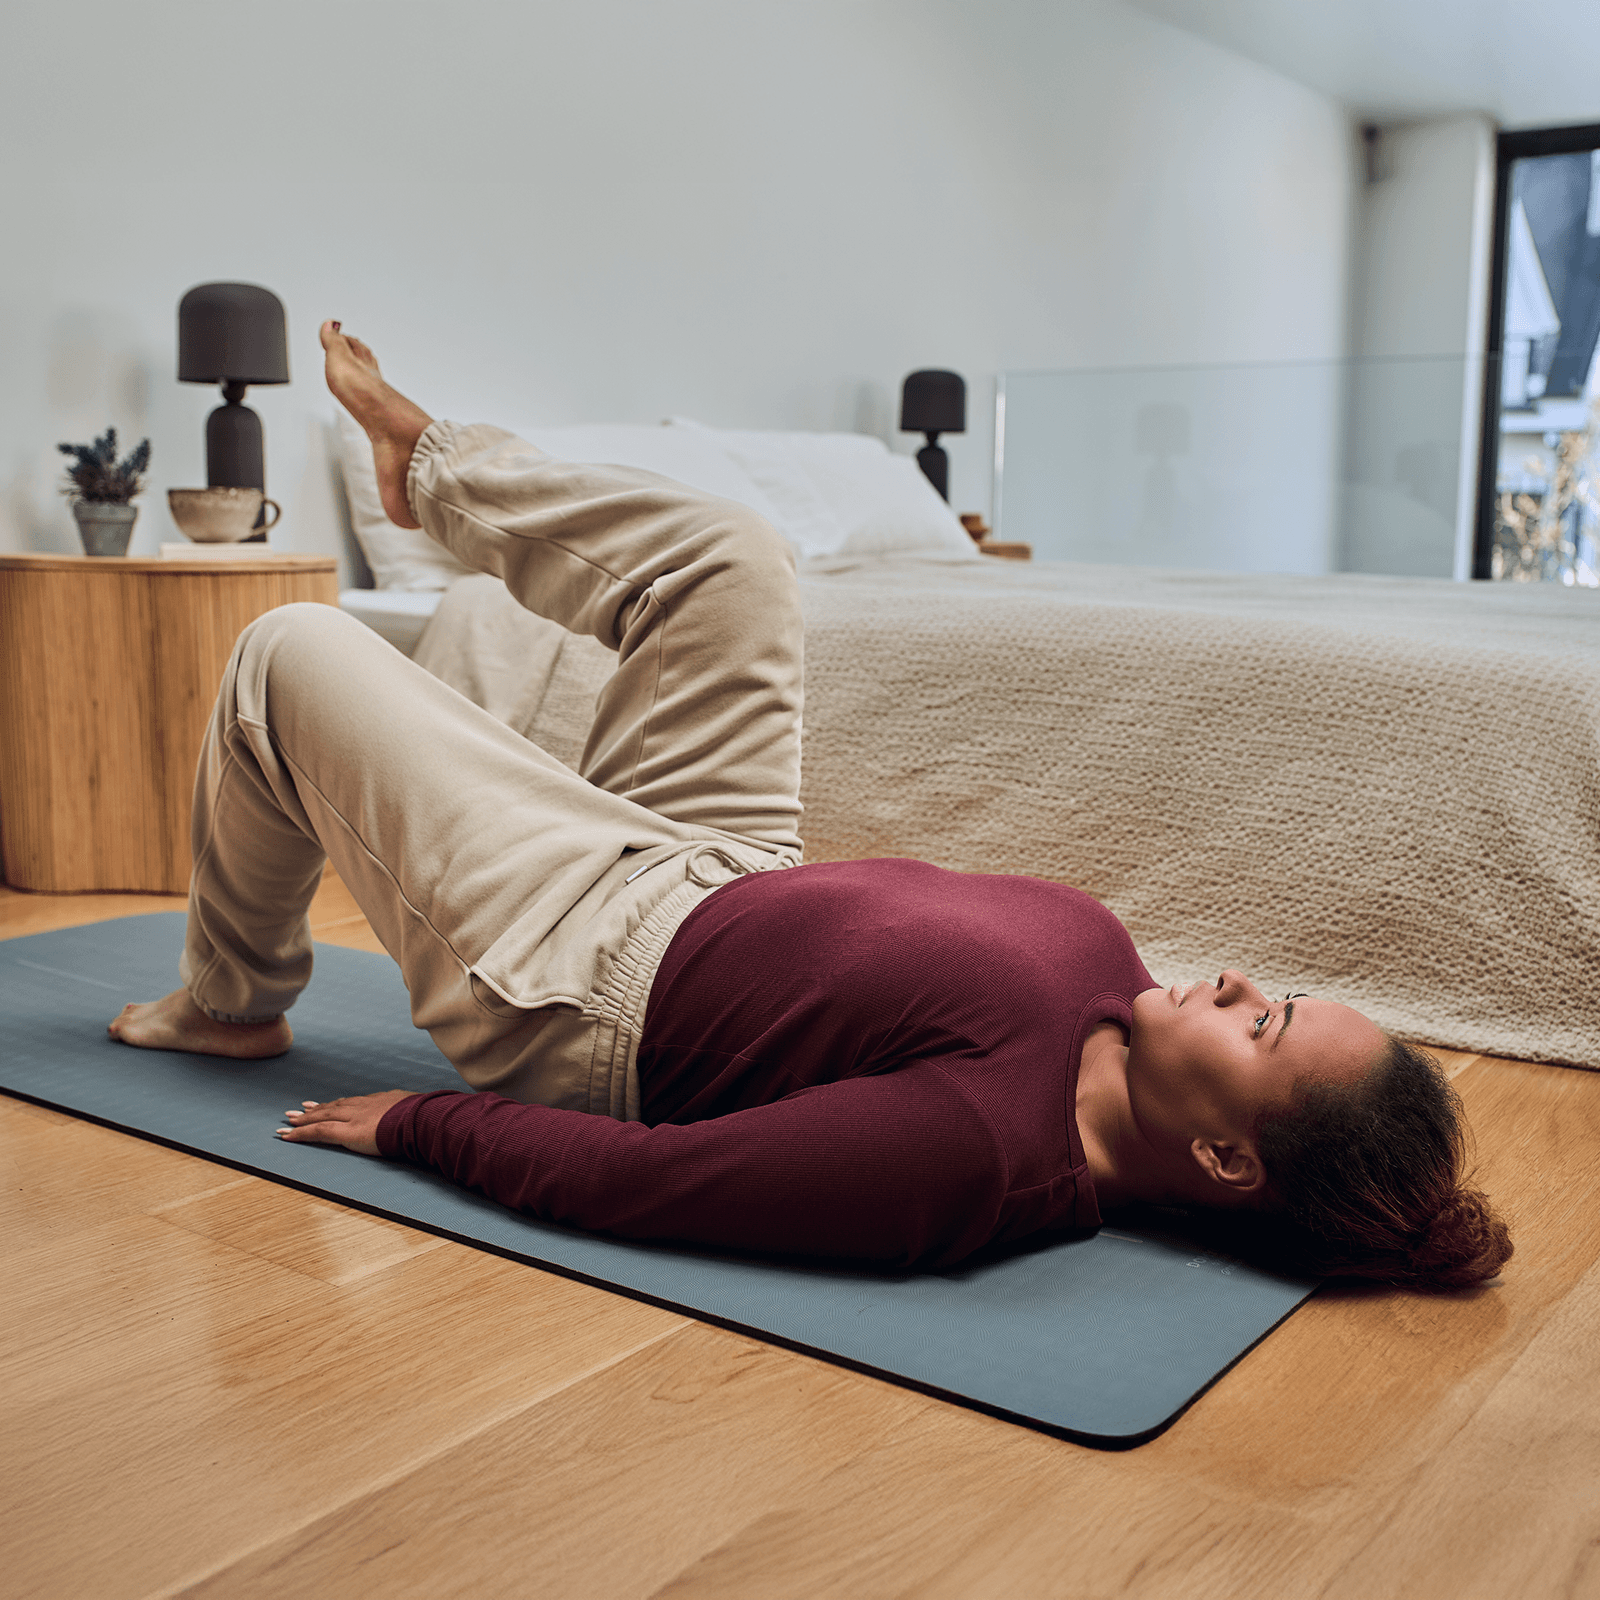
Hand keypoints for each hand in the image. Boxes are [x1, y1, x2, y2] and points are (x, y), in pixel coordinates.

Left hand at [276, 1090, 417, 1155]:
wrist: (422, 1119)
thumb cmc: (426, 1118)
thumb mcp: (420, 1111)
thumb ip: (413, 1113)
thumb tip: (423, 1115)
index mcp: (381, 1101)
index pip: (353, 1102)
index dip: (337, 1104)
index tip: (327, 1104)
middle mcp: (364, 1105)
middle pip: (334, 1106)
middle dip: (315, 1109)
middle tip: (298, 1110)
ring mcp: (354, 1117)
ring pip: (322, 1116)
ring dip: (304, 1119)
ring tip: (290, 1120)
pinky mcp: (348, 1132)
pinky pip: (319, 1132)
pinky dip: (302, 1133)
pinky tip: (288, 1135)